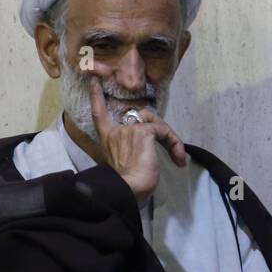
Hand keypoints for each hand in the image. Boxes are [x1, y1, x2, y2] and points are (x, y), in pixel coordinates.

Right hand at [89, 76, 187, 203]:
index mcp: (108, 139)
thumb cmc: (128, 184)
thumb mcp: (125, 162)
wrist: (128, 190)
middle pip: (142, 118)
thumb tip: (148, 142)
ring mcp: (129, 130)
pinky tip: (178, 158)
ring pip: (157, 125)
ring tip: (177, 157)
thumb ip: (129, 148)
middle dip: (160, 129)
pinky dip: (175, 143)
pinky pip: (164, 131)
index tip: (94, 81)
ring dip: (171, 140)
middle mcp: (115, 132)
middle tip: (173, 150)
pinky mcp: (143, 132)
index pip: (99, 114)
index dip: (96, 97)